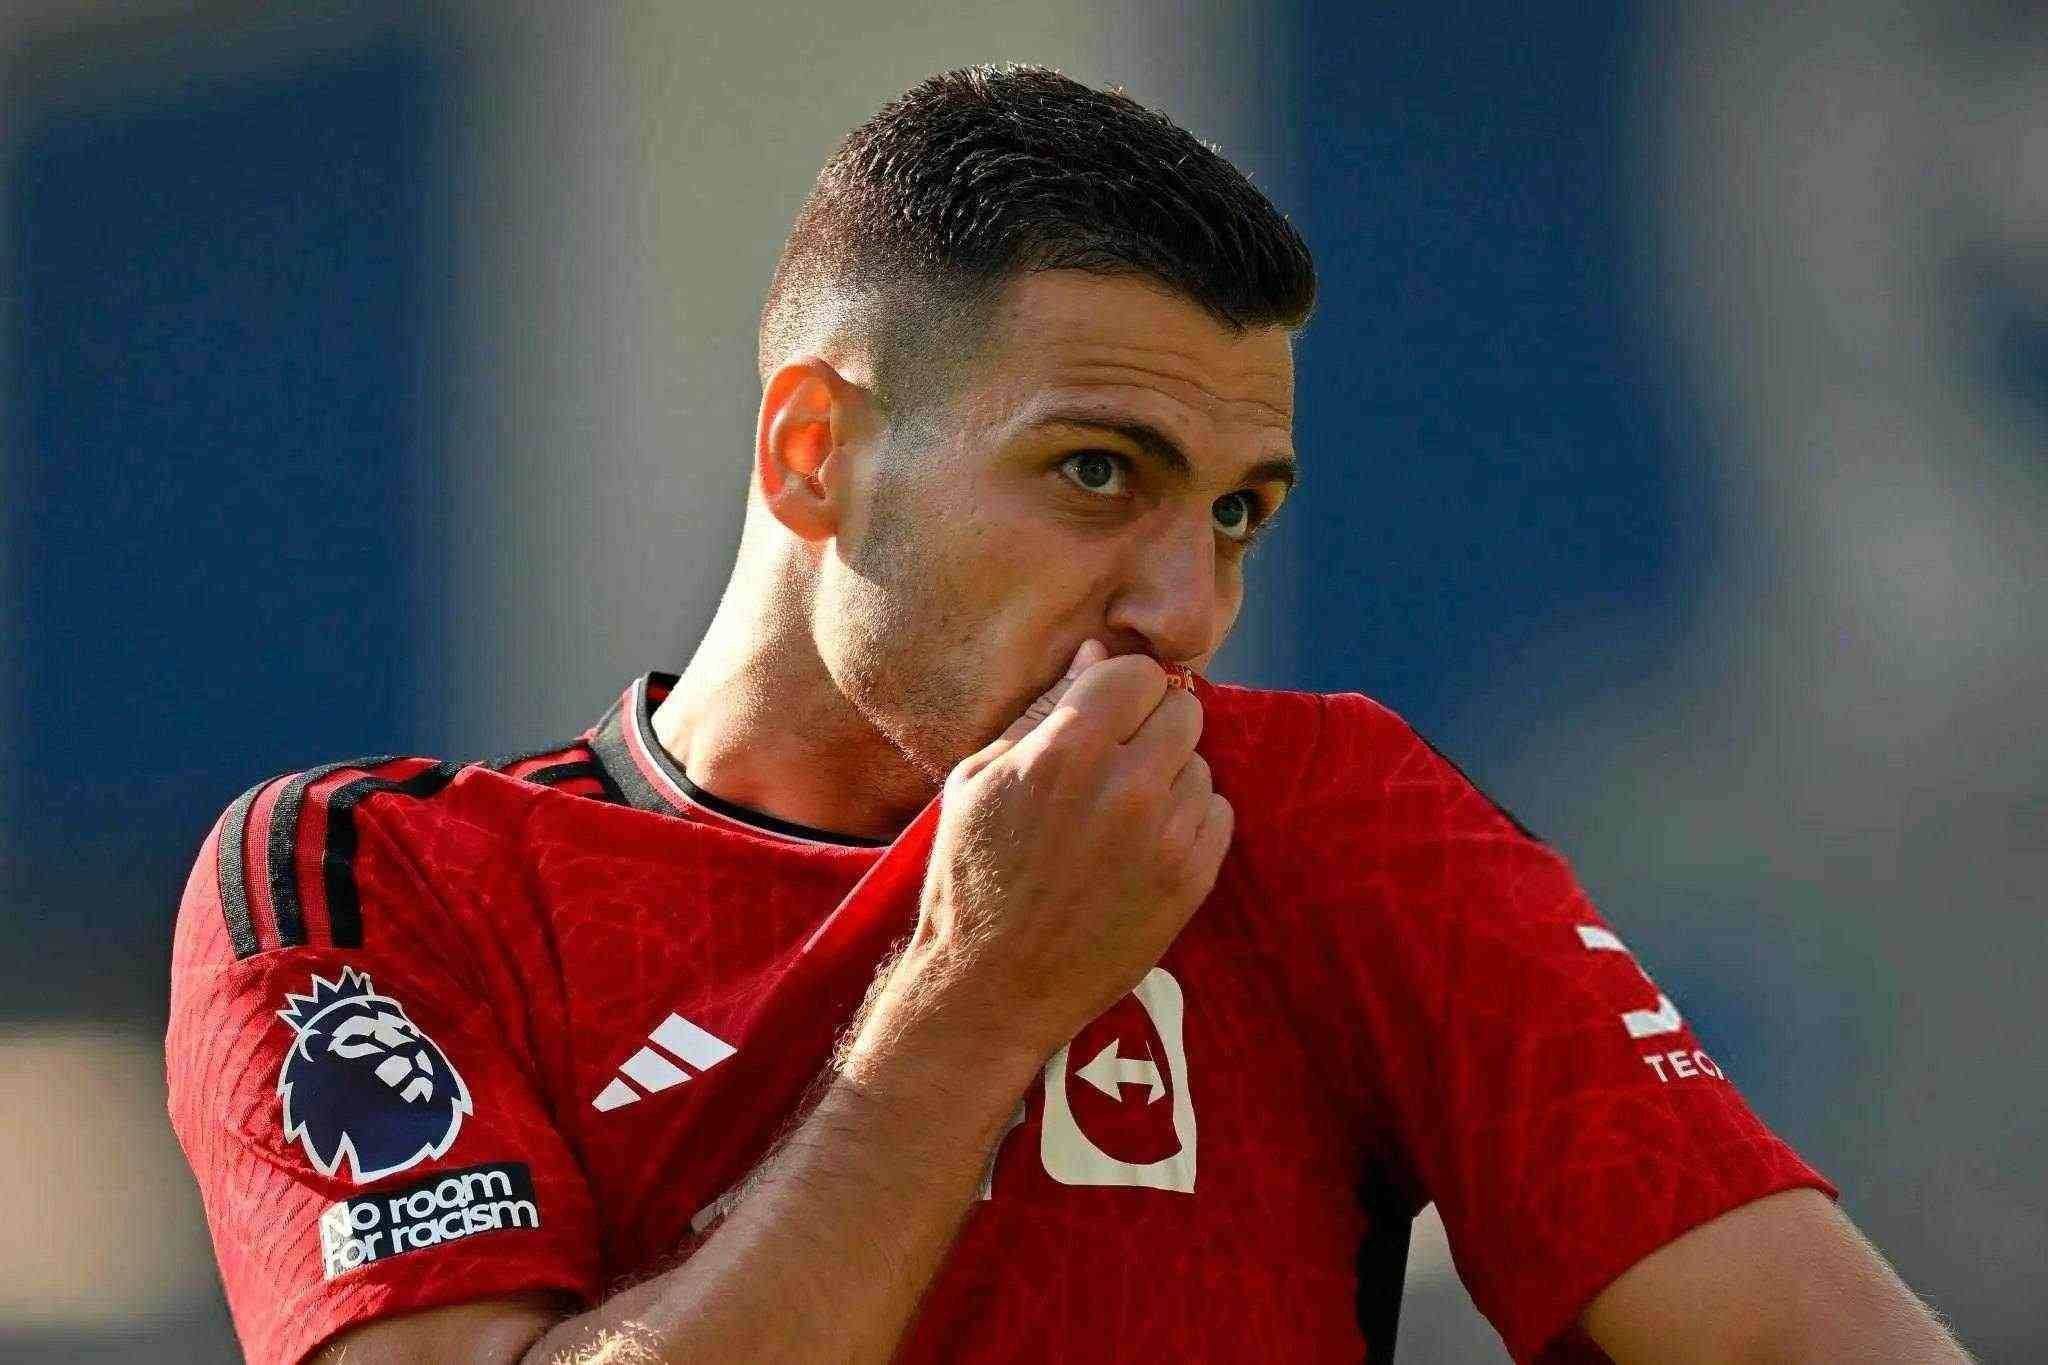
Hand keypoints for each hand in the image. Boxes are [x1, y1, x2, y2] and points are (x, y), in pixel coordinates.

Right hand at [883, 639, 1232, 1063]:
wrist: (991, 988)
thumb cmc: (973, 876)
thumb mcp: (980, 778)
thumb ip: (1045, 709)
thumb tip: (1097, 650)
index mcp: (1065, 750)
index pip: (1139, 673)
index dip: (1119, 691)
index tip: (1102, 717)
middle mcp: (1125, 786)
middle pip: (1182, 710)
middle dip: (1150, 728)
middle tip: (1112, 765)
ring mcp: (1166, 837)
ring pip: (1201, 763)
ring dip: (1169, 777)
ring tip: (1120, 816)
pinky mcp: (1191, 881)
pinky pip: (1218, 814)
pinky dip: (1188, 821)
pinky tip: (1142, 848)